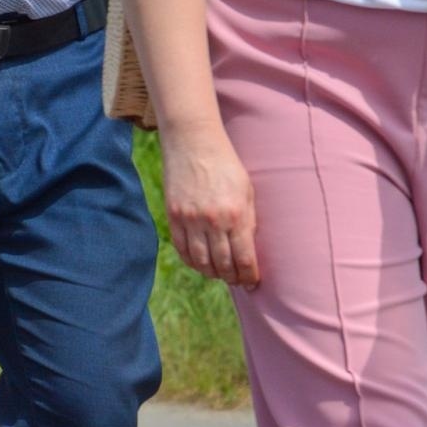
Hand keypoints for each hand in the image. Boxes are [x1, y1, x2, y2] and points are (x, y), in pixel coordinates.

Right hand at [160, 126, 260, 287]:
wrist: (194, 144)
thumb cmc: (226, 165)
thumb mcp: (247, 190)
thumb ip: (248, 220)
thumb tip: (248, 250)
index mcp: (236, 214)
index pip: (244, 257)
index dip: (249, 275)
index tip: (253, 282)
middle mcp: (213, 221)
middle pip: (223, 264)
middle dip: (232, 277)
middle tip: (237, 281)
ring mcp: (190, 220)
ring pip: (201, 261)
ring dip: (212, 273)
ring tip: (219, 274)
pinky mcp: (174, 217)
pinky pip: (182, 249)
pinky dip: (192, 261)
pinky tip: (201, 263)